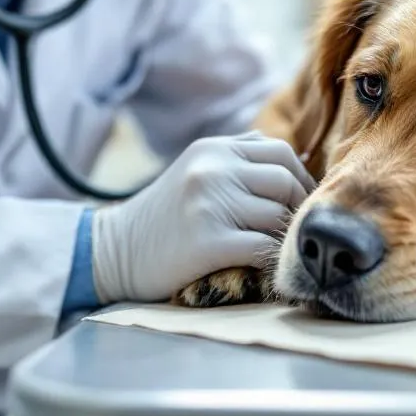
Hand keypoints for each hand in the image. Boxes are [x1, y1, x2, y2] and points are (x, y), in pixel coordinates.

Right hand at [91, 132, 316, 303]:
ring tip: (276, 249)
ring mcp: (210, 204)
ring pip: (278, 216)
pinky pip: (262, 248)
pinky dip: (271, 259)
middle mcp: (213, 170)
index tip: (300, 201)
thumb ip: (238, 157)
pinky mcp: (208, 242)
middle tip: (293, 230)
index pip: (281, 152)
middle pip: (285, 182)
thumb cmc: (163, 215)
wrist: (113, 250)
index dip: (301, 178)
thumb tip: (295, 159)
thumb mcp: (195, 169)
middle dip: (298, 207)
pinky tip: (264, 267)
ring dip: (284, 236)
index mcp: (214, 148)